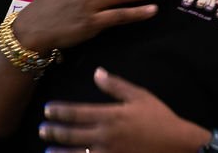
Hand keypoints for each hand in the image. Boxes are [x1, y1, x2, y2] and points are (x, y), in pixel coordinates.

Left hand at [39, 67, 205, 152]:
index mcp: (110, 115)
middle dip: (54, 132)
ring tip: (47, 149)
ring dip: (59, 152)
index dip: (60, 111)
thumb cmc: (158, 117)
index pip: (77, 113)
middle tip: (41, 128)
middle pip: (72, 135)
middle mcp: (105, 136)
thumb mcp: (139, 96)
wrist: (176, 144)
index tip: (47, 109)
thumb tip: (97, 72)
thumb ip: (116, 85)